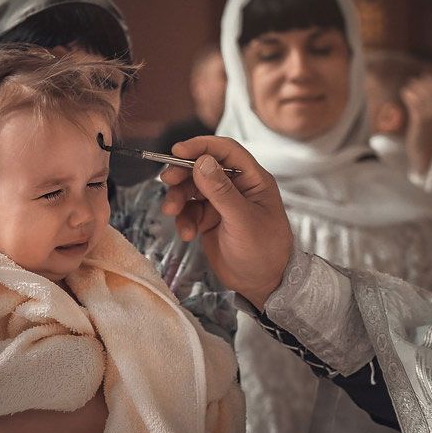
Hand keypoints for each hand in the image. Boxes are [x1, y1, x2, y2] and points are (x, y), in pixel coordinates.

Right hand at [160, 136, 293, 309]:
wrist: (263, 285)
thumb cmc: (264, 252)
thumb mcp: (243, 221)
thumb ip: (222, 191)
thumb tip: (202, 161)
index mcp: (253, 180)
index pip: (226, 151)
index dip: (201, 146)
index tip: (178, 151)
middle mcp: (237, 187)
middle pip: (203, 168)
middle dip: (183, 173)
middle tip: (167, 180)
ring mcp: (222, 204)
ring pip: (192, 189)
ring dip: (179, 198)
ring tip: (172, 212)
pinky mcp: (210, 220)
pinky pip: (189, 211)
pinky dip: (184, 219)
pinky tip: (187, 234)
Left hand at [401, 74, 431, 178]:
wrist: (427, 161)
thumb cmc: (426, 142)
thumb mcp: (430, 124)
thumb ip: (428, 109)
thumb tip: (424, 95)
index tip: (429, 69)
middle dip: (427, 82)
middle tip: (417, 79)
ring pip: (427, 98)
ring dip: (418, 88)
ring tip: (409, 86)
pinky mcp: (421, 126)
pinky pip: (417, 107)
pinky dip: (411, 97)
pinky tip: (405, 92)